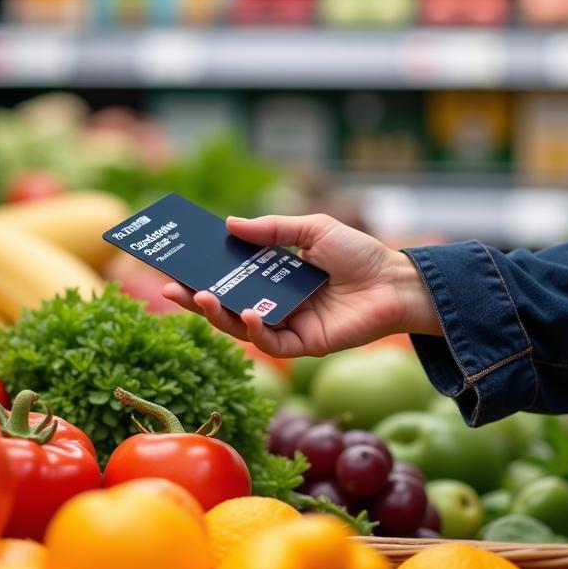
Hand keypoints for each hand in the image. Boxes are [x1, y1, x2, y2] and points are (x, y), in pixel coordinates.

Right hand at [161, 213, 439, 357]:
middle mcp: (275, 300)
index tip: (176, 261)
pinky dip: (256, 330)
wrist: (397, 282)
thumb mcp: (312, 229)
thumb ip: (272, 229)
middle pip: (227, 303)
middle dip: (196, 297)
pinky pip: (271, 342)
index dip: (203, 269)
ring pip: (240, 325)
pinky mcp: (303, 344)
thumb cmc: (359, 252)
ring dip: (217, 314)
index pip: (229, 274)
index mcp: (274, 274)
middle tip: (170, 287)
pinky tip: (250, 314)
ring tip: (202, 297)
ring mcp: (287, 323)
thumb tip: (229, 224)